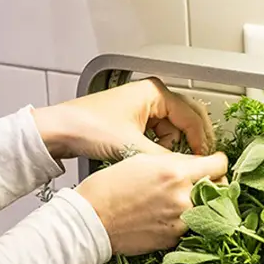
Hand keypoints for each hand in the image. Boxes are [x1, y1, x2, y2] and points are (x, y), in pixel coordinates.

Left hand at [32, 77, 214, 160]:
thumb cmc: (89, 127)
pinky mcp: (132, 121)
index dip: (202, 140)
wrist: (58, 131)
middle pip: (185, 120)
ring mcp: (141, 108)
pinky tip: (151, 161)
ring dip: (172, 148)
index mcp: (155, 92)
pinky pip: (156, 135)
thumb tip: (188, 171)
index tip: (205, 161)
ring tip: (166, 164)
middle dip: (191, 143)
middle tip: (196, 164)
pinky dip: (158, 148)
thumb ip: (166, 160)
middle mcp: (150, 96)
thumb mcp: (133, 147)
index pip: (193, 115)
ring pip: (171, 130)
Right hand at [75, 151, 227, 255]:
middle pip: (218, 190)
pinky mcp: (172, 240)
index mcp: (176, 173)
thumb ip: (173, 162)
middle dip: (212, 184)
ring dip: (198, 204)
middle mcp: (183, 198)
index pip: (219, 165)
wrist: (91, 220)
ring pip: (205, 210)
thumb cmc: (109, 188)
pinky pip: (188, 227)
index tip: (214, 163)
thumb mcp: (141, 160)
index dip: (217, 162)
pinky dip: (182, 221)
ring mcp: (179, 223)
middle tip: (199, 182)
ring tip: (175, 200)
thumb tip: (193, 165)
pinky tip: (163, 215)